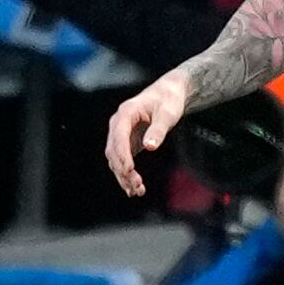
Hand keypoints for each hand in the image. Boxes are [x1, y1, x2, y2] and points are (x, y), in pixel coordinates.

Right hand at [104, 70, 189, 198]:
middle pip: (114, 151)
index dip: (123, 155)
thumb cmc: (168, 100)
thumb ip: (158, 130)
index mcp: (126, 113)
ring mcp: (121, 133)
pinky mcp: (127, 141)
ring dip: (124, 176)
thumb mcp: (167, 114)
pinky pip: (122, 160)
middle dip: (123, 170)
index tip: (130, 170)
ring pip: (115, 159)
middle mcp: (119, 123)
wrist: (169, 94)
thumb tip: (150, 146)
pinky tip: (134, 188)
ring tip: (138, 190)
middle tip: (137, 186)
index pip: (119, 136)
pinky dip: (126, 174)